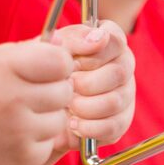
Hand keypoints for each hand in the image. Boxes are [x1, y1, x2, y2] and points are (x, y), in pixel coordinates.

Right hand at [0, 39, 76, 164]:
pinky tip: (12, 134)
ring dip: (48, 115)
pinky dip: (37, 139)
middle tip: (34, 91)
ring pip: (61, 119)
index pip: (59, 61)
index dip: (59, 61)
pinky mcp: (22, 159)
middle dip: (55, 88)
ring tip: (20, 114)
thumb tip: (65, 41)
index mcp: (1, 70)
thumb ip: (24, 51)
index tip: (49, 66)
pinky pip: (49, 144)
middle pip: (65, 90)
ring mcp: (18, 133)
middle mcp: (12, 101)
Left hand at [52, 22, 135, 148]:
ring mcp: (126, 93)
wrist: (37, 108)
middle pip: (119, 72)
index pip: (115, 40)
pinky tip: (73, 123)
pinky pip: (113, 126)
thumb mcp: (49, 51)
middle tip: (66, 87)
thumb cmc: (46, 72)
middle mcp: (123, 65)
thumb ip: (71, 39)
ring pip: (115, 101)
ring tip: (67, 107)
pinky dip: (89, 127)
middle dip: (86, 83)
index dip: (93, 54)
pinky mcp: (122, 120)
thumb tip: (96, 37)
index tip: (73, 64)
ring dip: (85, 107)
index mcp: (108, 42)